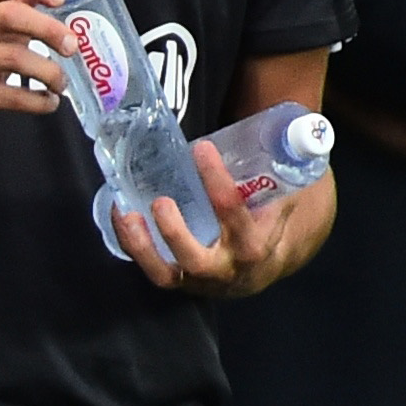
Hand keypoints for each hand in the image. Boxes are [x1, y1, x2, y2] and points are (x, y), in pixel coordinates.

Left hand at [119, 138, 314, 297]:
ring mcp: (198, 281)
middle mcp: (226, 270)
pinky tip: (121, 217)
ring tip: (126, 214)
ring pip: (167, 275)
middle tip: (161, 201)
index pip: (235, 214)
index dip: (217, 181)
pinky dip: (133, 246)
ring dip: (143, 246)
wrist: (263, 269)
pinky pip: (152, 270)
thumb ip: (279, 171)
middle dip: (176, 233)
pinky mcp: (178, 282)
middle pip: (199, 262)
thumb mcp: (284, 200)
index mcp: (256, 246)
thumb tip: (285, 124)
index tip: (201, 148)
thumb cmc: (270, 224)